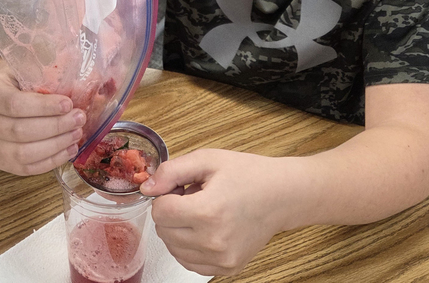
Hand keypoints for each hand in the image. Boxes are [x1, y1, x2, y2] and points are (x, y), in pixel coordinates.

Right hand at [0, 56, 85, 173]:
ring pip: (22, 153)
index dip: (43, 107)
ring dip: (55, 146)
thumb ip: (41, 78)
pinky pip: (26, 168)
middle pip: (19, 131)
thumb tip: (75, 89)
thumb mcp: (22, 68)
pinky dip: (50, 161)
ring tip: (76, 134)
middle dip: (55, 127)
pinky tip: (68, 150)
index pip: (14, 104)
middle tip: (78, 119)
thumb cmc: (13, 78)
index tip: (68, 104)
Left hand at [140, 149, 286, 276]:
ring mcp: (222, 259)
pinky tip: (203, 228)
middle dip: (171, 211)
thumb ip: (171, 172)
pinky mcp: (227, 268)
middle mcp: (214, 242)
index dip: (165, 195)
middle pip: (164, 231)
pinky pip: (190, 263)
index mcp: (208, 212)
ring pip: (173, 249)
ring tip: (200, 212)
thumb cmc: (247, 175)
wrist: (282, 196)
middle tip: (192, 197)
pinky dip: (188, 246)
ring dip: (178, 230)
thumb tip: (146, 188)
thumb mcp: (207, 160)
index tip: (181, 188)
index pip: (160, 212)